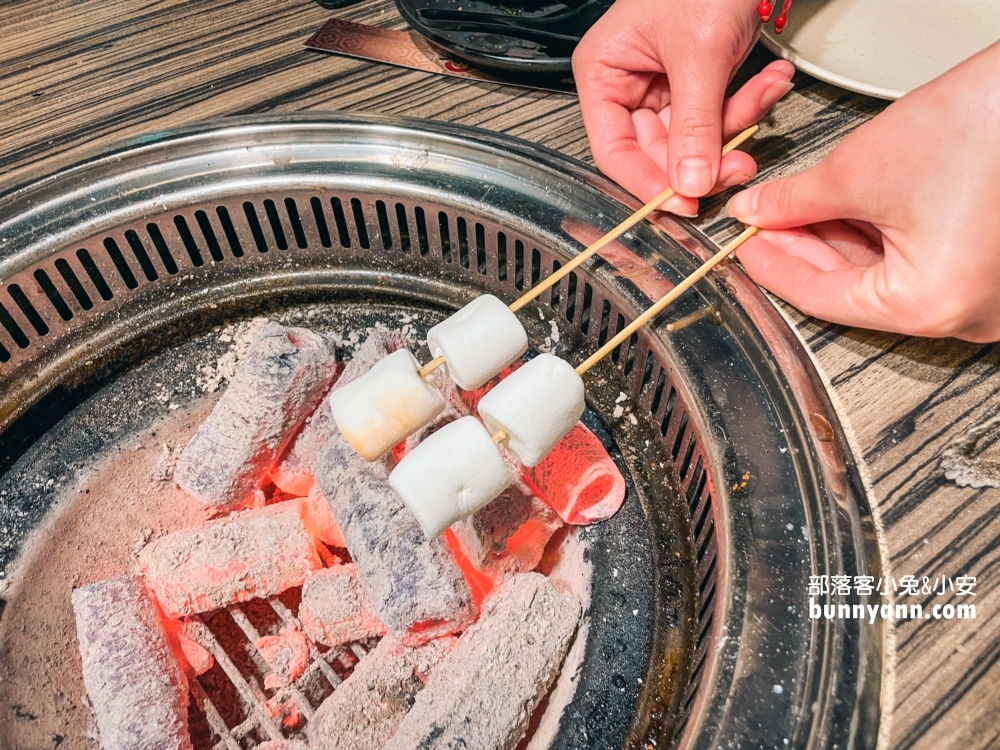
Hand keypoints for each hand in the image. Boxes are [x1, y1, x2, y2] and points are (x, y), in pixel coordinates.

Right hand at [573, 0, 793, 215]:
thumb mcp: (698, 55)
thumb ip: (694, 126)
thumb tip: (688, 184)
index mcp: (603, 72)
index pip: (615, 150)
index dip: (647, 183)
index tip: (683, 204)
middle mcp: (627, 83)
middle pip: (659, 150)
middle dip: (705, 155)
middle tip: (738, 165)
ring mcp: (663, 85)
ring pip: (695, 137)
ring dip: (736, 123)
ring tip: (766, 95)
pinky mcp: (697, 82)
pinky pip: (718, 114)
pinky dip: (748, 103)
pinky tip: (771, 81)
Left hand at [728, 41, 999, 341]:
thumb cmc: (986, 124)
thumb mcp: (860, 170)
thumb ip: (794, 201)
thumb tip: (756, 212)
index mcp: (930, 304)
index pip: (822, 298)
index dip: (772, 268)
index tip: (743, 247)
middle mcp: (963, 313)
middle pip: (853, 289)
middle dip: (801, 250)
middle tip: (762, 225)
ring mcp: (981, 294)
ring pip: (884, 275)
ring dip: (834, 243)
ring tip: (794, 210)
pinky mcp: (989, 267)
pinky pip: (917, 261)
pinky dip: (875, 237)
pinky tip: (837, 211)